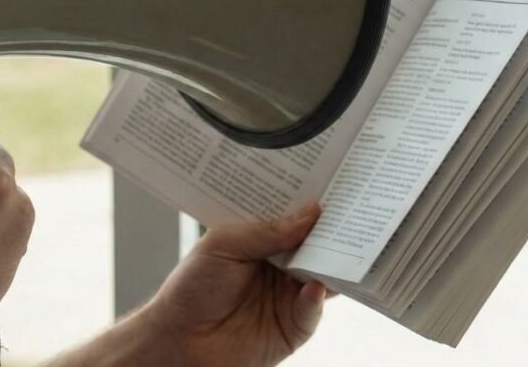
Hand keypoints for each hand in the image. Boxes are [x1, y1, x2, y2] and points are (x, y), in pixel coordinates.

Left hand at [52, 205, 327, 366]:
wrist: (177, 339)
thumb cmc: (191, 287)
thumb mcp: (224, 245)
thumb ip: (266, 231)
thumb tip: (310, 215)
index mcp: (264, 240)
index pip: (296, 219)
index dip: (313, 205)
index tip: (333, 188)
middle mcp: (281, 265)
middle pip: (317, 246)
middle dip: (332, 231)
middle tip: (350, 214)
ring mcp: (290, 295)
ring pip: (323, 276)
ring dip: (334, 263)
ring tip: (344, 247)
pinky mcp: (294, 326)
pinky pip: (313, 310)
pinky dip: (316, 298)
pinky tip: (312, 286)